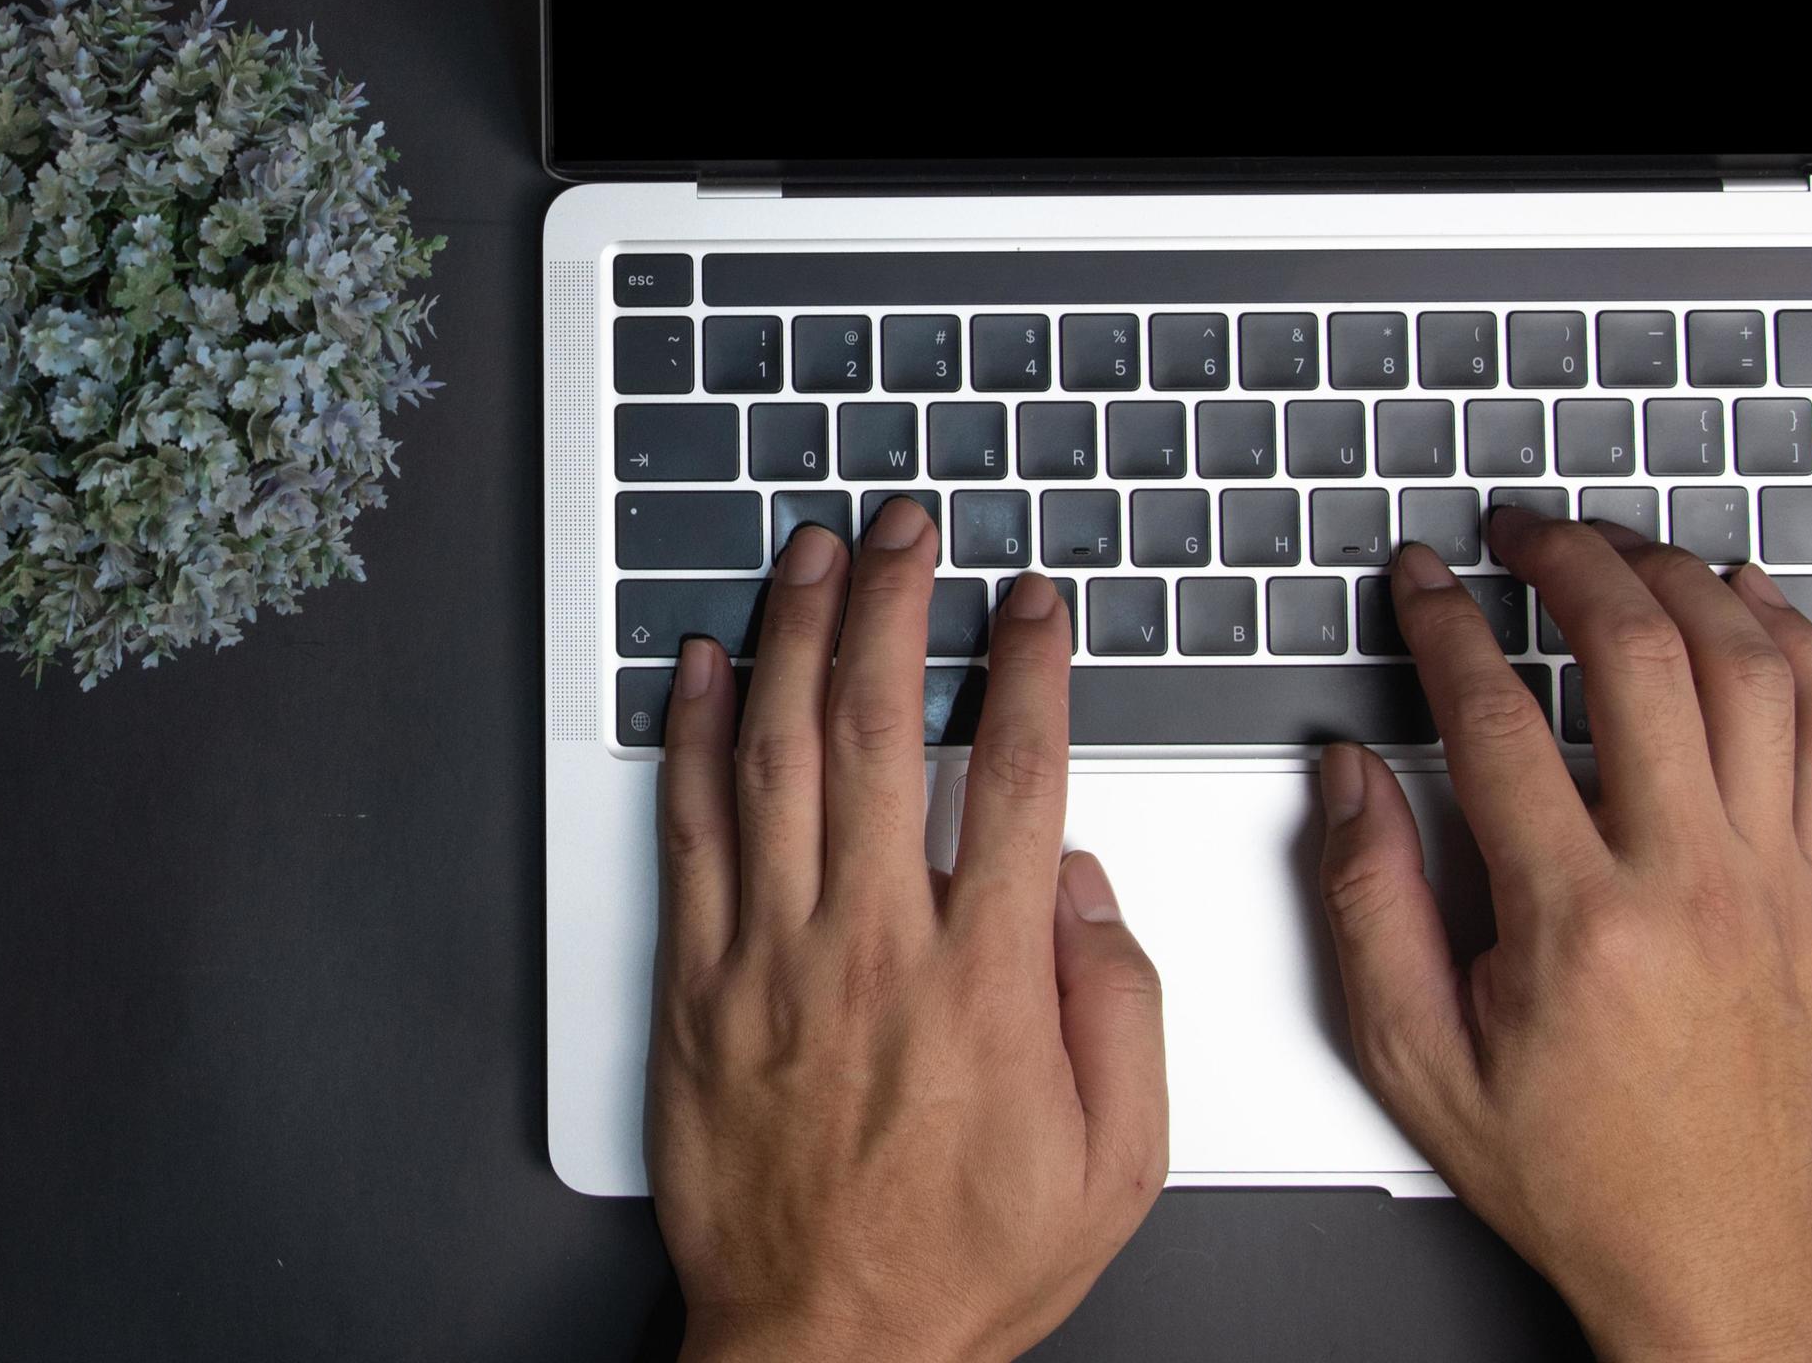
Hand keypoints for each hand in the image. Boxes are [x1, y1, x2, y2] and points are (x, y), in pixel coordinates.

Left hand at [649, 497, 1167, 1362]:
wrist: (826, 1346)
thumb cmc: (959, 1264)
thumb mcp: (1115, 1161)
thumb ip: (1121, 1010)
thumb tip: (1088, 890)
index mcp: (984, 983)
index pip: (1016, 778)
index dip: (1029, 669)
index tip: (1033, 606)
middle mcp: (871, 950)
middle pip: (880, 730)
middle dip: (896, 606)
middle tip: (906, 530)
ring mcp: (771, 959)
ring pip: (776, 755)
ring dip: (794, 636)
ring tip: (811, 556)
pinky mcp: (696, 985)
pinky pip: (689, 830)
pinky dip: (694, 735)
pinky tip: (705, 665)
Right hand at [1322, 510, 1811, 1361]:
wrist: (1719, 1257)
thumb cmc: (1578, 1172)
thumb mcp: (1418, 1057)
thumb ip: (1369, 903)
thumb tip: (1352, 779)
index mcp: (1580, 922)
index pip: (1499, 718)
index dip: (1447, 624)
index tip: (1421, 579)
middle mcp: (1692, 881)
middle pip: (1639, 656)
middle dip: (1568, 560)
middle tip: (1519, 530)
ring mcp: (1775, 878)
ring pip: (1748, 670)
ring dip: (1678, 580)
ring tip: (1618, 546)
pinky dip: (1796, 644)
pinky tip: (1751, 603)